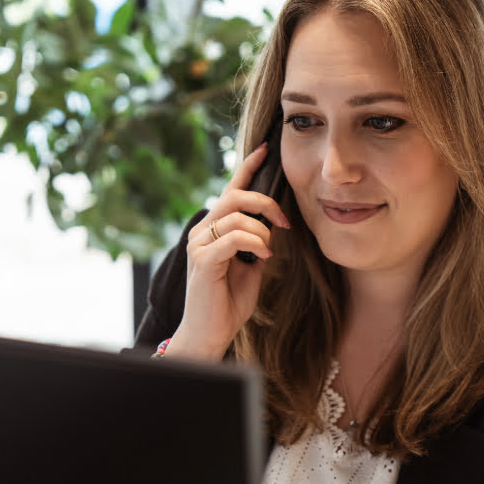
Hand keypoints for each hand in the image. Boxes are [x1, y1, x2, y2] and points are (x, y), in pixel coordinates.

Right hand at [164, 143, 290, 360]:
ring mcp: (198, 245)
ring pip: (234, 215)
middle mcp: (201, 232)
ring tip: (270, 248)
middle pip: (234, 196)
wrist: (210, 334)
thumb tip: (272, 228)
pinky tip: (263, 256)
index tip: (265, 150)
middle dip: (264, 202)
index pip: (230, 190)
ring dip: (262, 229)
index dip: (248, 169)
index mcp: (213, 230)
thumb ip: (256, 245)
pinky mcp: (202, 260)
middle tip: (284, 222)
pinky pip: (232, 238)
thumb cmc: (228, 303)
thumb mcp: (250, 269)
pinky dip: (254, 242)